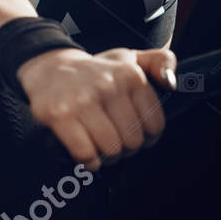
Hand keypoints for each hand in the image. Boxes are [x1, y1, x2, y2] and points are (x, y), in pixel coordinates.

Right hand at [15, 45, 177, 171]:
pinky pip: (85, 153)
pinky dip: (88, 162)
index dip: (148, 138)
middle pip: (132, 141)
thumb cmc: (95, 71)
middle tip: (116, 143)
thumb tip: (171, 82)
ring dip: (107, 157)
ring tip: (102, 149)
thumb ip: (161, 62)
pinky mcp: (59, 115)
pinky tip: (87, 155)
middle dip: (126, 149)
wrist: (49, 68)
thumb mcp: (131, 58)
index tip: (138, 136)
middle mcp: (108, 86)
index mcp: (130, 75)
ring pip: (111, 150)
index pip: (154, 124)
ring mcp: (82, 100)